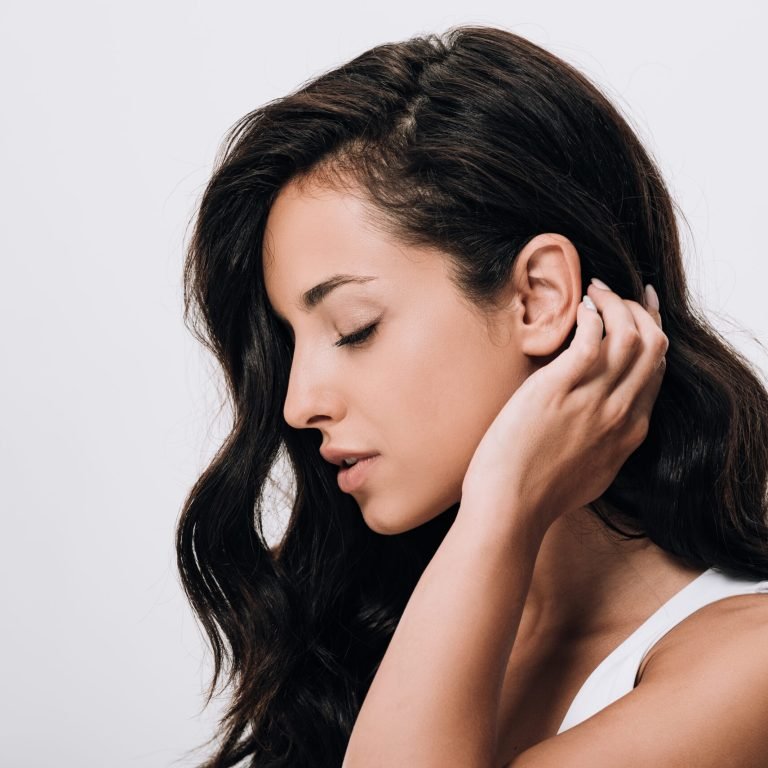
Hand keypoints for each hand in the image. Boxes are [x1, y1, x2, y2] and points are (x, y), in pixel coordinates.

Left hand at [460, 281, 667, 537]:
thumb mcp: (590, 471)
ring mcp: (594, 401)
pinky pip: (592, 339)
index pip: (655, 372)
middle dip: (640, 312)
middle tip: (616, 294)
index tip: (641, 315)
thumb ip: (602, 443)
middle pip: (653, 348)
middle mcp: (620, 414)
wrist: (510, 508)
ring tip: (595, 292)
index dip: (652, 337)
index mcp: (629, 433)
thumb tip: (596, 421)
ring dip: (616, 305)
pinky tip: (579, 308)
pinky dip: (591, 316)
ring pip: (630, 336)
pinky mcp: (560, 389)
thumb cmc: (536, 493)